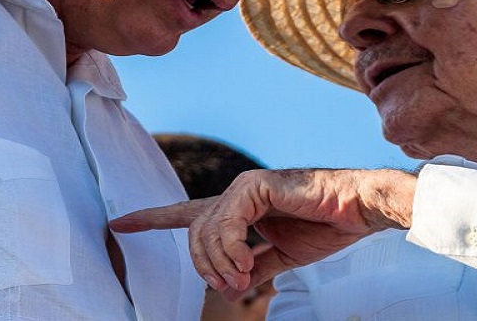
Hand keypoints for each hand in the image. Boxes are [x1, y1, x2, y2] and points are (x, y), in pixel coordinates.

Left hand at [111, 168, 415, 299]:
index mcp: (239, 208)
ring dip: (220, 263)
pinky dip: (231, 250)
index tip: (118, 224)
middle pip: (193, 233)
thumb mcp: (282, 256)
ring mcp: (243, 187)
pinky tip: (248, 262)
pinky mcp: (255, 186)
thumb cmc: (327, 226)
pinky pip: (225, 224)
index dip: (151, 219)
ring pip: (204, 230)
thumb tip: (228, 289)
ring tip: (243, 279)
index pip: (187, 214)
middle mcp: (236, 193)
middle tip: (233, 286)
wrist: (358, 211)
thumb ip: (252, 268)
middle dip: (204, 266)